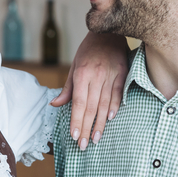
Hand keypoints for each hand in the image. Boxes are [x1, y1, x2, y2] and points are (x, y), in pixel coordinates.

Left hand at [50, 31, 129, 150]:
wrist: (108, 32)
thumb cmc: (88, 50)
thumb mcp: (74, 66)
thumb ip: (67, 88)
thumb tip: (55, 105)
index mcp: (81, 74)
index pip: (78, 103)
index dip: (76, 120)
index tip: (74, 136)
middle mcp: (96, 76)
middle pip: (90, 107)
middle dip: (86, 128)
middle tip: (83, 145)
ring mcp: (110, 75)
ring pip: (104, 104)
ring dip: (100, 123)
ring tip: (95, 139)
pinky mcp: (122, 74)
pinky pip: (118, 94)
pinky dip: (114, 107)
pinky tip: (110, 120)